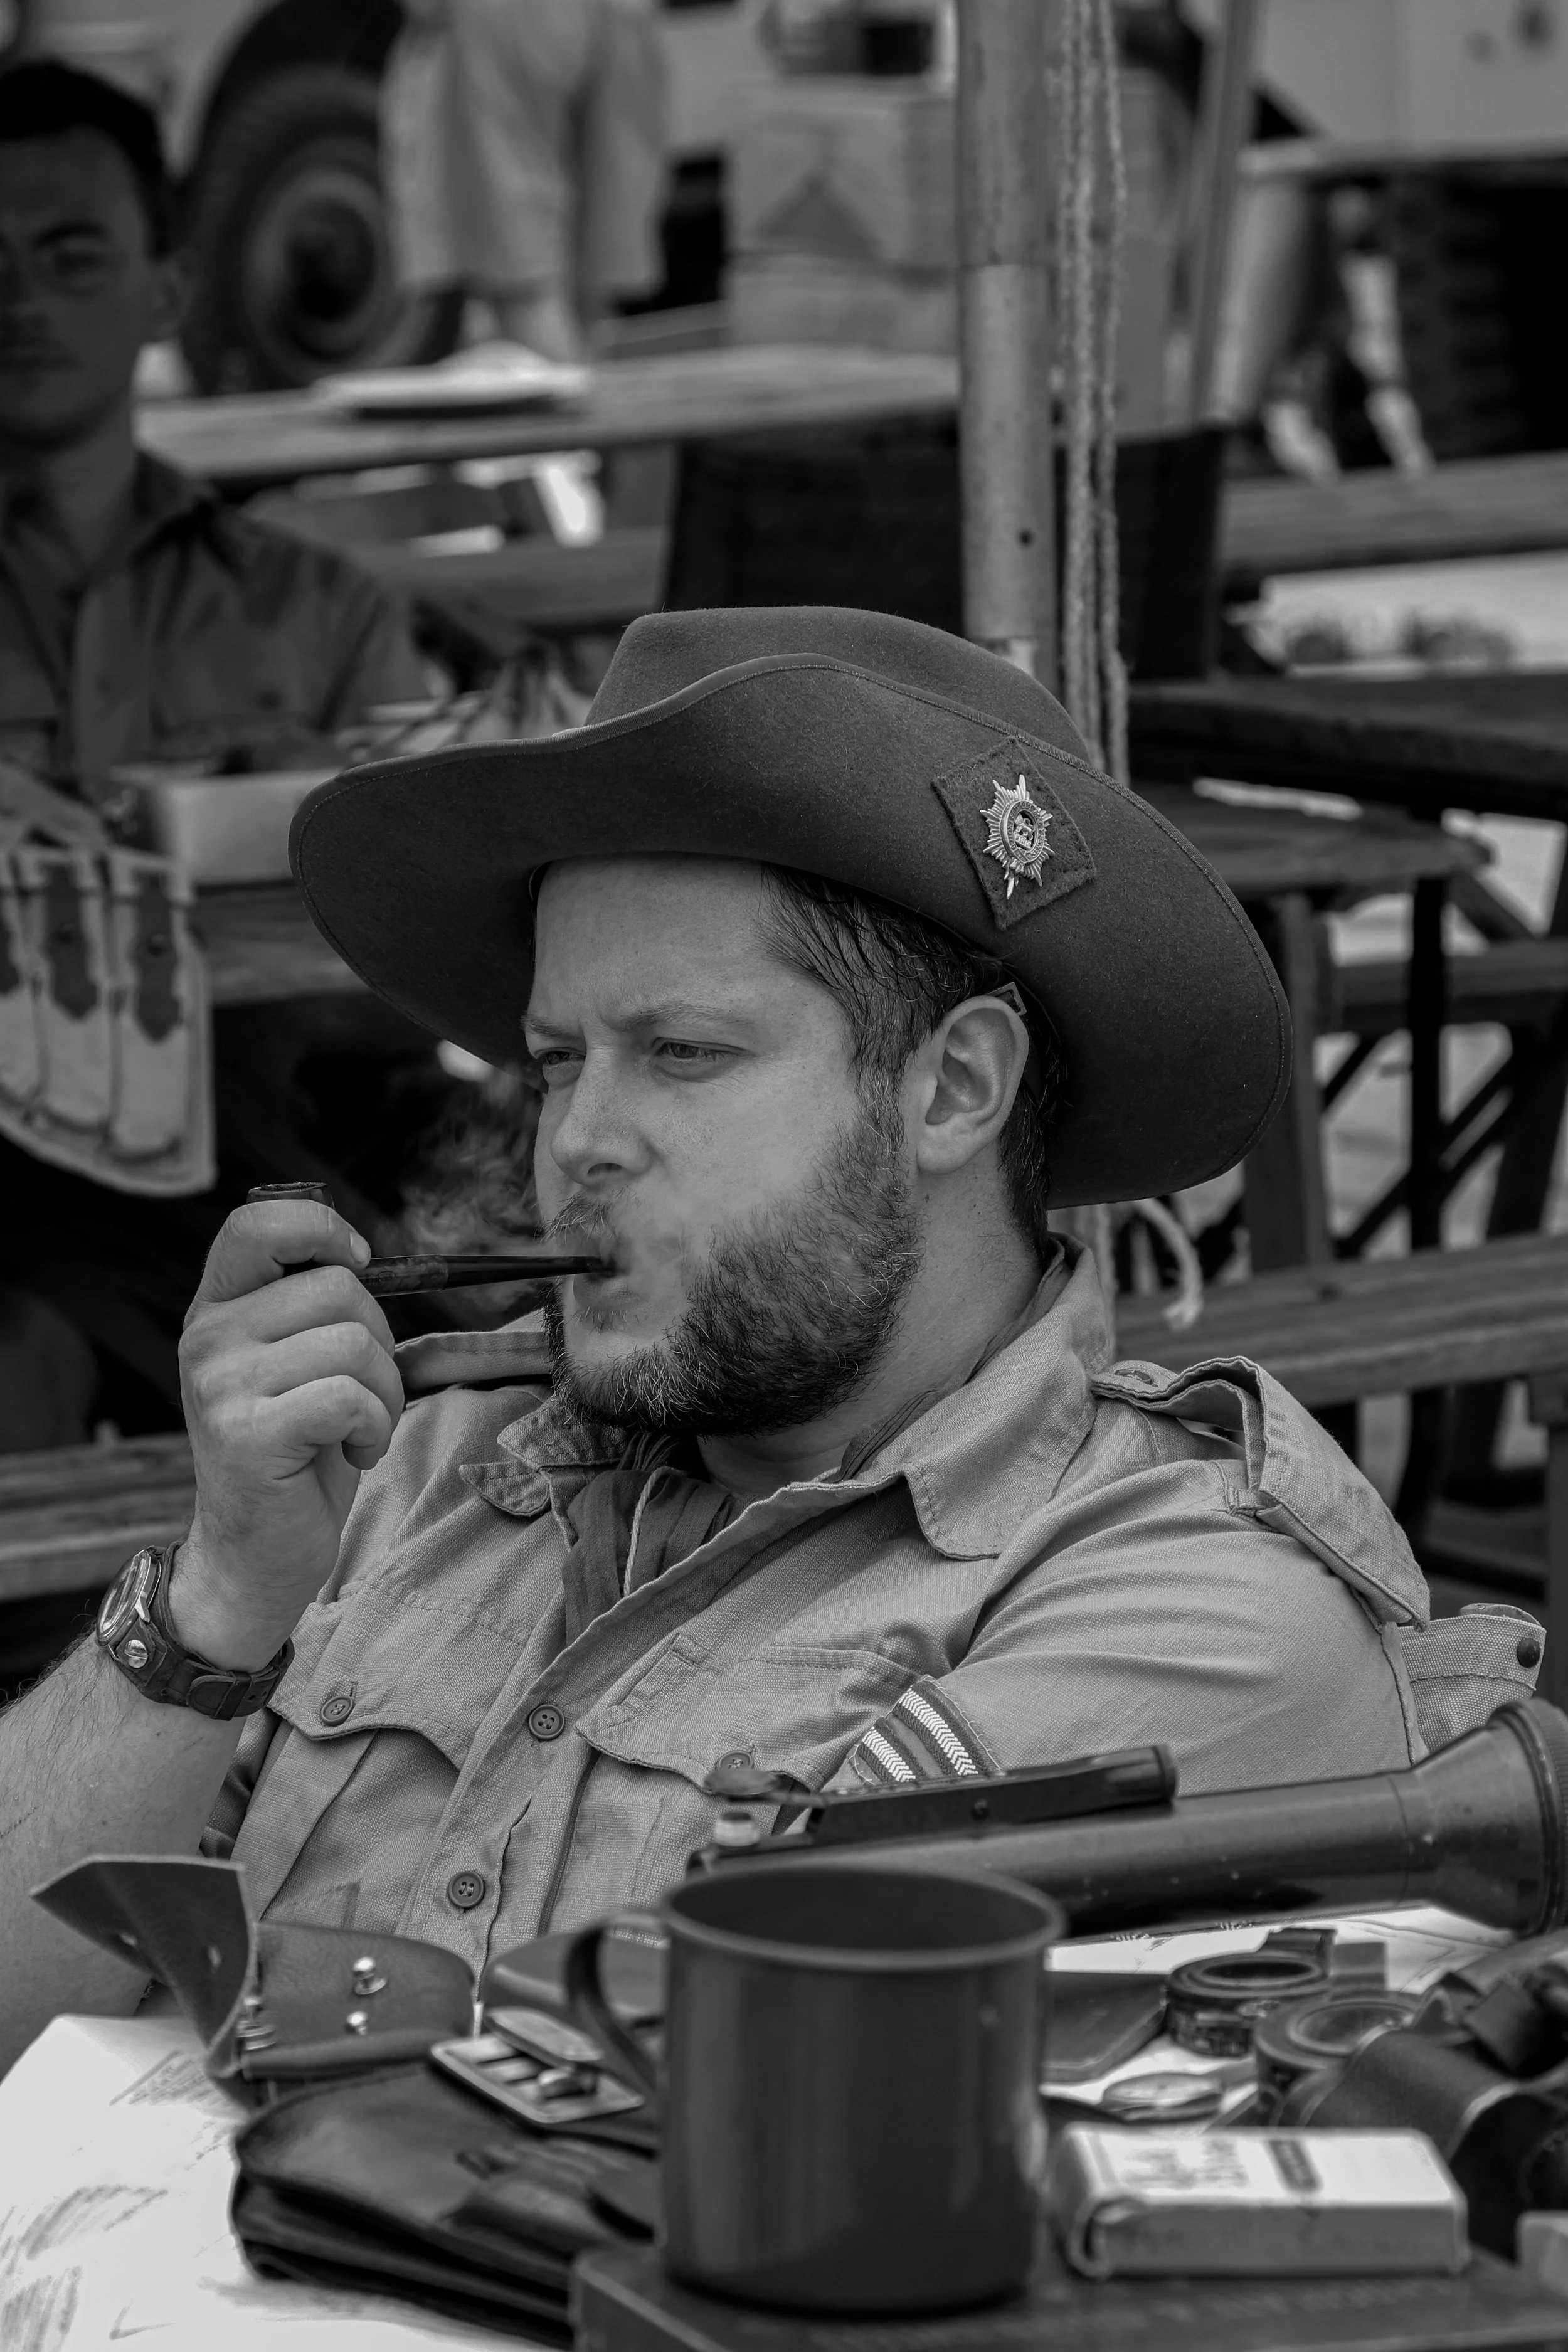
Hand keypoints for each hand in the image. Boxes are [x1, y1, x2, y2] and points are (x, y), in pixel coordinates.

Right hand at [173, 1199, 403, 1667]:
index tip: (358, 1263)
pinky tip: (352, 1454)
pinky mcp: (248, 1434)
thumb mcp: (291, 1365)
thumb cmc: (293, 1454)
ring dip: (384, 1394)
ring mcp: (222, 1385)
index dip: (322, 1227)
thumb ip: (308, 1308)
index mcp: (216, 1308)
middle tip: (361, 1395)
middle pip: (339, 1287)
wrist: (254, 1554)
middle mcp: (207, 1337)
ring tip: (355, 1430)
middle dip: (380, 1341)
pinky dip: (375, 1428)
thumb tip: (363, 1252)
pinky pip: (352, 1397)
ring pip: (356, 1343)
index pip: (257, 1222)